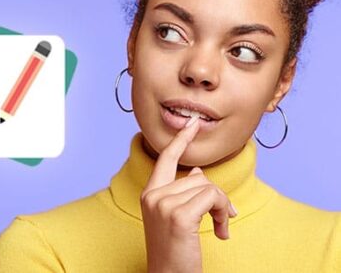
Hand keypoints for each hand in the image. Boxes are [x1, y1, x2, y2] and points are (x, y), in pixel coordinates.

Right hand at [140, 115, 237, 272]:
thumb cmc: (174, 251)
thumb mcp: (175, 217)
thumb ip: (182, 191)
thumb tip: (196, 171)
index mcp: (149, 194)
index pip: (165, 158)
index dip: (180, 140)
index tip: (192, 124)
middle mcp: (153, 196)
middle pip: (197, 176)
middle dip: (217, 196)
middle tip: (224, 218)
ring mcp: (163, 205)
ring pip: (208, 187)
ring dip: (222, 207)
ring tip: (221, 228)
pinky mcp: (179, 216)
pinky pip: (212, 198)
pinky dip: (223, 213)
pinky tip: (222, 232)